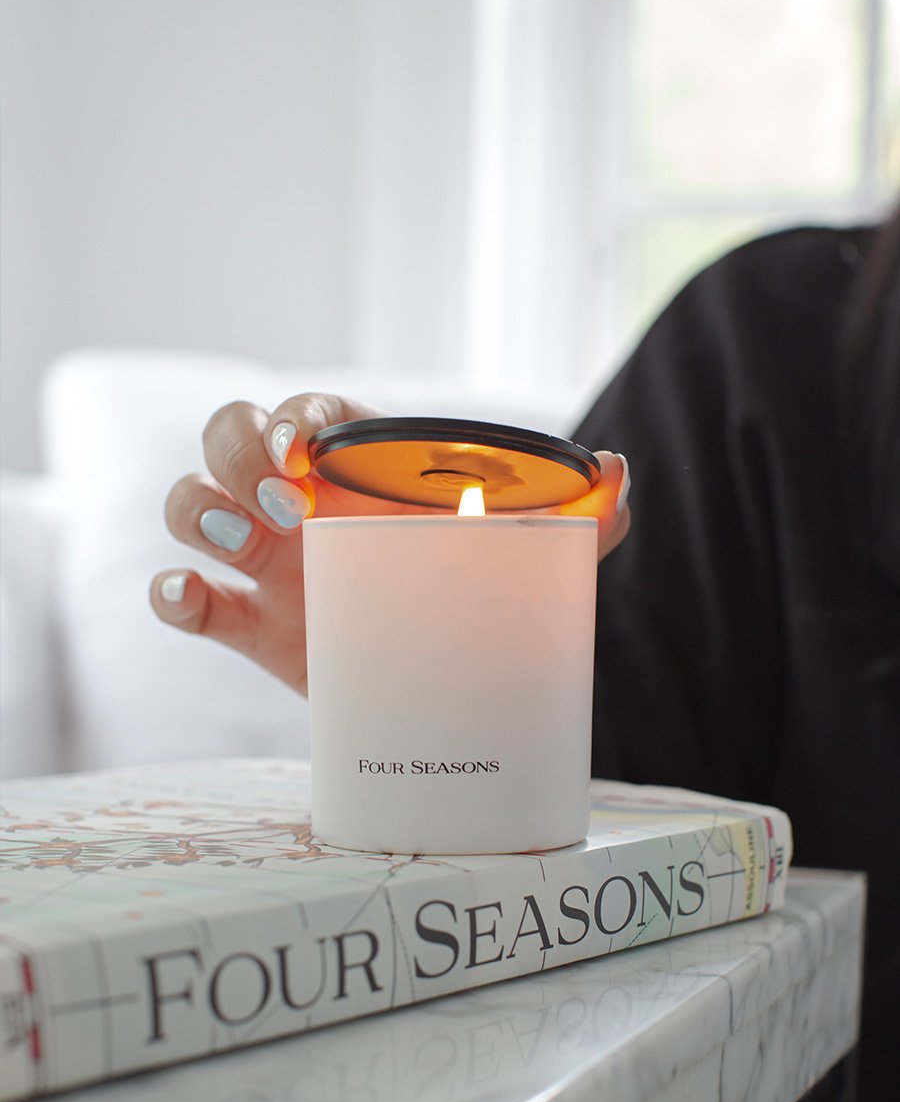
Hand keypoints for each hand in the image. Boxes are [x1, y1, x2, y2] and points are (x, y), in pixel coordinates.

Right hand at [150, 393, 630, 694]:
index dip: (294, 416)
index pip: (306, 413)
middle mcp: (295, 502)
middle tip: (289, 503)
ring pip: (187, 501)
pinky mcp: (244, 621)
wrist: (438, 689)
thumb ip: (574, 519)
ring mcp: (260, 561)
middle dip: (239, 456)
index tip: (310, 445)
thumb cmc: (469, 599)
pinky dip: (170, 589)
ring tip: (244, 541)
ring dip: (197, 509)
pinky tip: (192, 595)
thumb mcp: (518, 559)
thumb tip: (620, 474)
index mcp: (353, 470)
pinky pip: (179, 594)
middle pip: (227, 438)